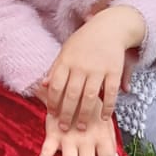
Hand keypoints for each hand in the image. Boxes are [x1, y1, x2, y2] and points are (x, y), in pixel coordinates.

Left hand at [38, 5, 144, 128]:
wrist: (110, 27)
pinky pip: (110, 93)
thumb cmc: (84, 41)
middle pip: (71, 95)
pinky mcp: (114, 71)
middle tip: (64, 128)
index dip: (52, 102)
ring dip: (84, 114)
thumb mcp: (66, 51)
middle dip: (66, 114)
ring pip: (89, 97)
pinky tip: (103, 117)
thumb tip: (42, 85)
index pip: (55, 86)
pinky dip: (107, 107)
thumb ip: (55, 69)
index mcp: (66, 61)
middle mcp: (81, 66)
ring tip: (80, 127)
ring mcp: (98, 69)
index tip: (51, 115)